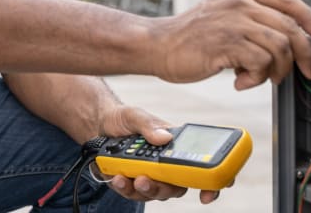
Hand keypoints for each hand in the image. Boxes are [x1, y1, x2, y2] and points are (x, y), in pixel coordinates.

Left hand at [94, 104, 220, 203]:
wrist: (99, 127)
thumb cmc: (124, 119)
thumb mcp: (134, 115)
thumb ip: (148, 125)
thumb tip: (164, 137)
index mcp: (176, 146)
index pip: (200, 165)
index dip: (211, 182)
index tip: (208, 194)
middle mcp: (167, 165)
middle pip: (178, 186)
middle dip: (165, 188)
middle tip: (147, 180)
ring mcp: (151, 176)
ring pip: (157, 194)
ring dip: (145, 189)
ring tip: (133, 178)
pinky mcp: (133, 184)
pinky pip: (134, 193)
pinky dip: (126, 188)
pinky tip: (117, 178)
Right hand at [152, 0, 310, 90]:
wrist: (158, 45)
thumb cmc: (190, 36)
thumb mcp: (223, 14)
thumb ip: (251, 19)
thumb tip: (286, 40)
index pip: (288, 0)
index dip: (310, 18)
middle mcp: (240, 2)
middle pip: (290, 27)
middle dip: (305, 55)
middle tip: (307, 72)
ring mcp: (234, 21)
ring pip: (280, 47)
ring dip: (278, 70)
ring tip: (261, 78)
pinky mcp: (227, 43)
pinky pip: (261, 63)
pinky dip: (257, 79)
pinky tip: (241, 81)